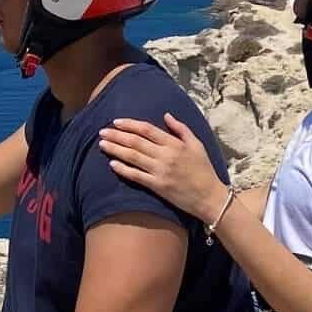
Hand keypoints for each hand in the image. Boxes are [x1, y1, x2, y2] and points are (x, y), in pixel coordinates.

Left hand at [98, 114, 229, 223]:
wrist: (209, 196)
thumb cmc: (204, 169)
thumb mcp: (197, 144)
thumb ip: (181, 129)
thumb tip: (166, 115)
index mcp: (174, 144)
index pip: (147, 130)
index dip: (130, 124)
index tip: (116, 122)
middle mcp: (165, 155)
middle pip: (136, 142)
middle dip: (117, 135)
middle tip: (102, 131)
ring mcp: (160, 171)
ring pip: (133, 157)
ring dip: (115, 149)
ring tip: (102, 144)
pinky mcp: (158, 186)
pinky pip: (136, 176)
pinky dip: (123, 169)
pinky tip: (112, 164)